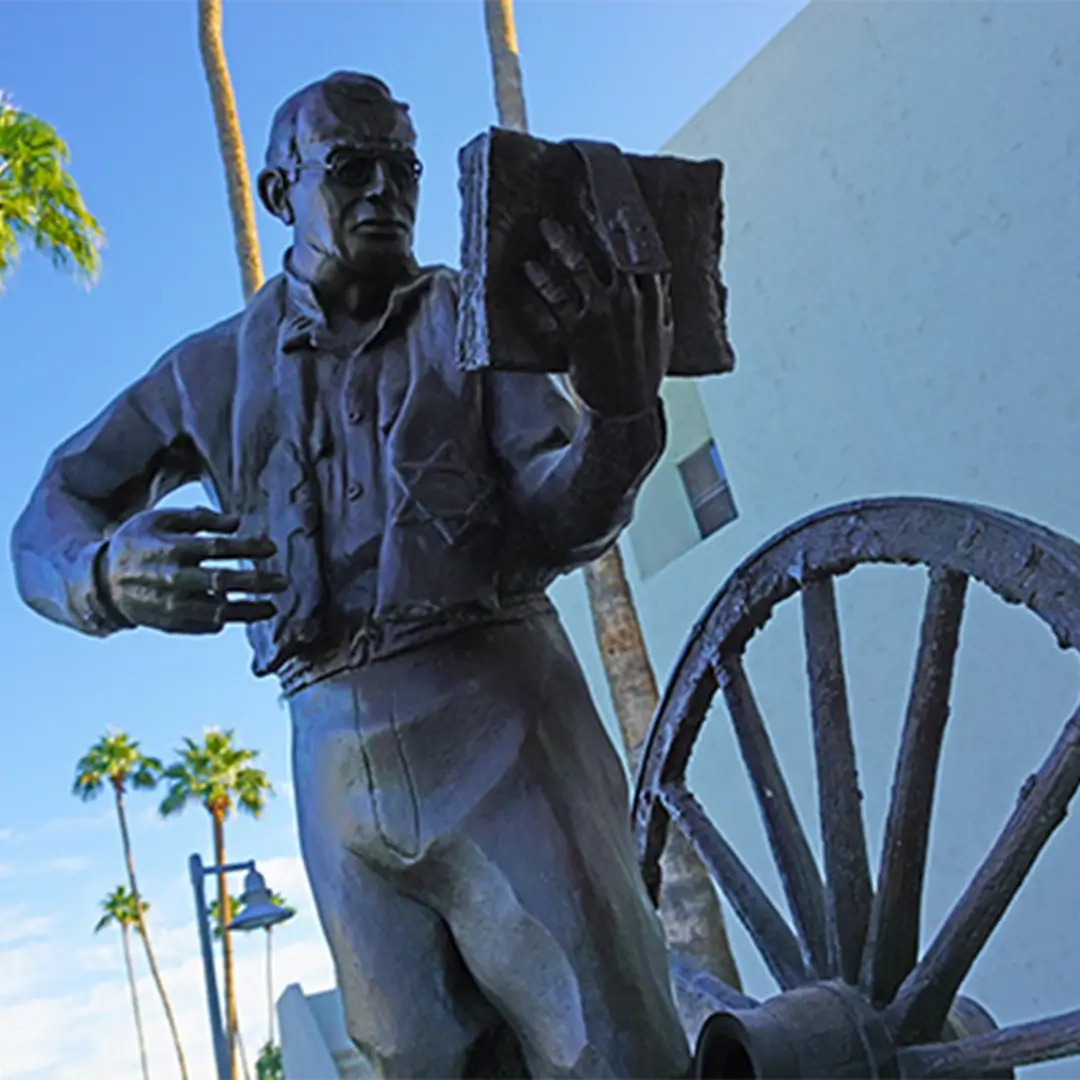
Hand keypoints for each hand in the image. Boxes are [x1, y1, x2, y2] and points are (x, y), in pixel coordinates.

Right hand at [100, 507, 285, 633]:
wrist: (102, 580)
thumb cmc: (137, 542)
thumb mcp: (161, 519)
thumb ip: (199, 518)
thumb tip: (237, 521)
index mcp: (172, 548)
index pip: (219, 548)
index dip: (248, 547)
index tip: (272, 547)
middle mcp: (174, 579)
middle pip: (224, 581)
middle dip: (257, 582)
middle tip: (283, 582)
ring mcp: (172, 605)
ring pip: (219, 611)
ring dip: (249, 610)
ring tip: (272, 607)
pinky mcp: (171, 624)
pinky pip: (206, 625)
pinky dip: (226, 620)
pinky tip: (243, 613)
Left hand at [524, 217, 673, 415]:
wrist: (626, 408)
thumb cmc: (643, 374)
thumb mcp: (663, 336)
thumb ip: (660, 305)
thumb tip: (660, 281)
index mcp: (654, 300)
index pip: (646, 252)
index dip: (633, 228)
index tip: (621, 207)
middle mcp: (630, 300)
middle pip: (613, 249)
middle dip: (598, 223)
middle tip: (582, 200)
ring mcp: (603, 313)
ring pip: (580, 267)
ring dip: (561, 243)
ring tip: (546, 228)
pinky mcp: (579, 330)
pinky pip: (556, 297)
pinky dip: (541, 279)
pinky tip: (530, 268)